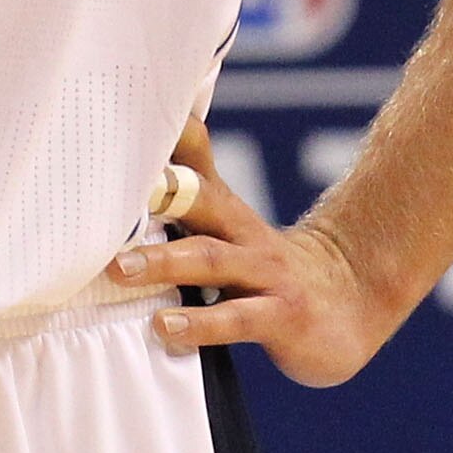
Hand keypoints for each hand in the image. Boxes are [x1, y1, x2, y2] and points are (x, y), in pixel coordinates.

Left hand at [108, 117, 402, 388]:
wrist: (350, 300)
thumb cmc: (265, 265)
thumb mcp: (227, 230)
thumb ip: (184, 203)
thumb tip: (128, 177)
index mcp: (225, 210)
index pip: (193, 164)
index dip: (166, 141)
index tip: (119, 126)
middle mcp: (243, 233)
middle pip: (201, 202)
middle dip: (156, 196)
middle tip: (103, 206)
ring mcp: (266, 273)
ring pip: (212, 259)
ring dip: (165, 262)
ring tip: (120, 269)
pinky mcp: (283, 316)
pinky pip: (237, 318)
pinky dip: (200, 323)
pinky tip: (165, 327)